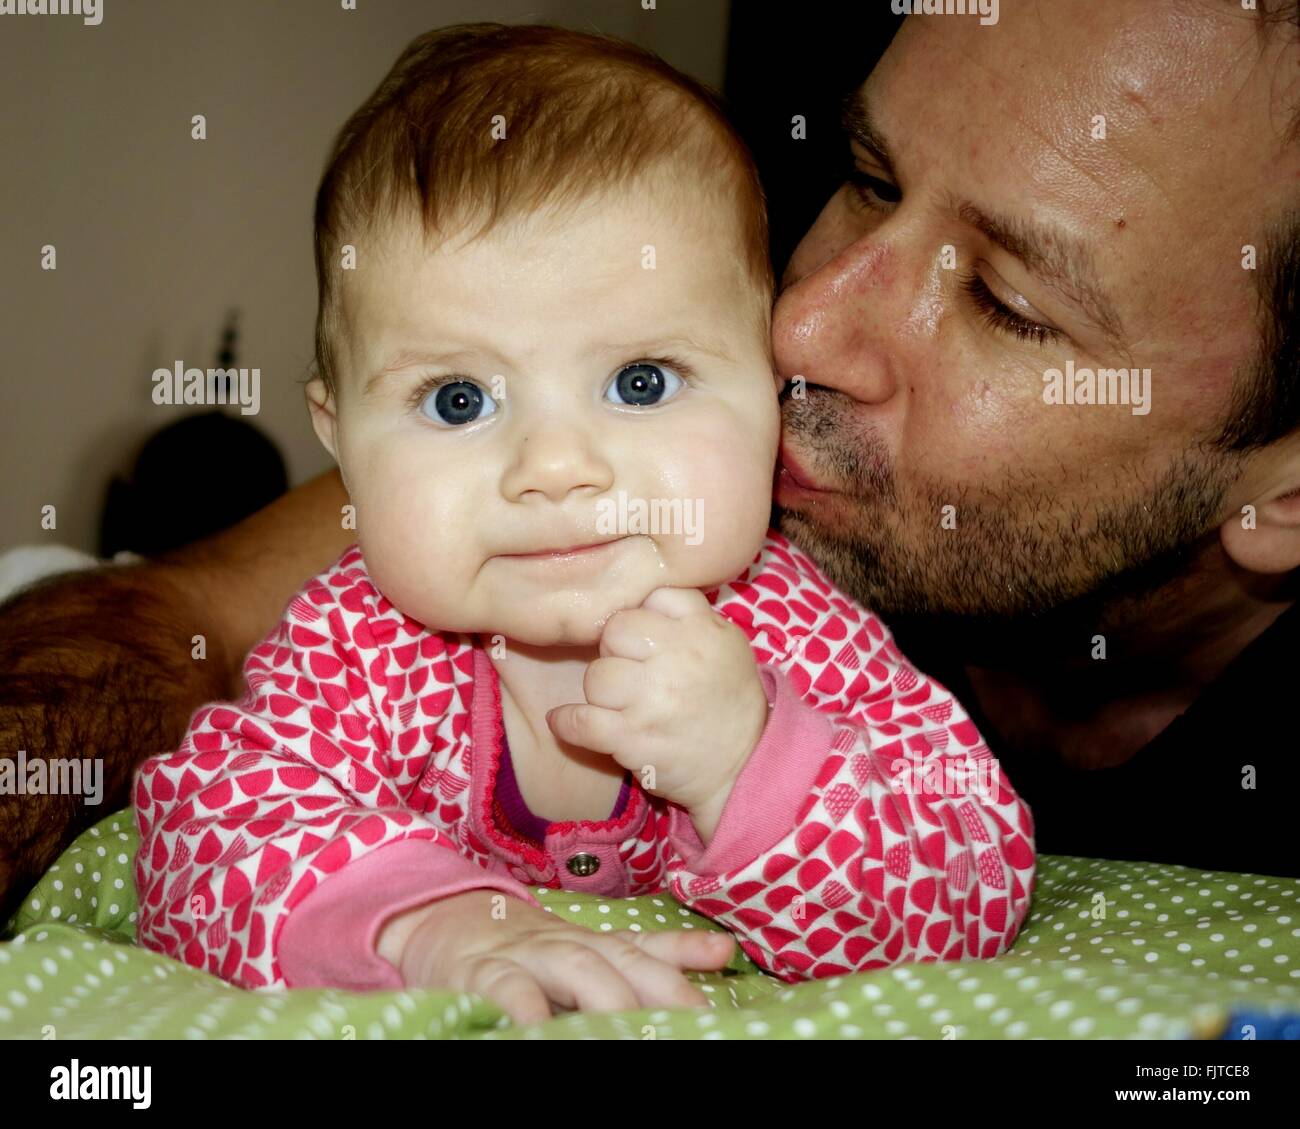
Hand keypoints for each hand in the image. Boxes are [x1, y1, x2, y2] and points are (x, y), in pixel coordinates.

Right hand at [377, 889, 735, 1024]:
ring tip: (634, 1032)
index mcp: (598, 943)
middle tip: (690, 1024)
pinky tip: (541, 1032)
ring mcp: (526, 956)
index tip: (717, 994)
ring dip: (608, 1000)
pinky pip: (509, 991)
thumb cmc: (531, 949)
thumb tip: (727, 950)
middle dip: (660, 992)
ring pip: (576, 968)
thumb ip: (659, 953)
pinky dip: (527, 1011)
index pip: (649, 952)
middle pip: (622, 962)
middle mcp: (569, 945)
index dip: (686, 970)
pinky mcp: (482, 974)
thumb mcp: (596, 950)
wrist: (444, 920)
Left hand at [546, 587, 769, 836]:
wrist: (744, 764)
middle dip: (615, 652)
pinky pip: (580, 720)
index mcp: (700, 629)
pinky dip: (566, 721)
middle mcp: (677, 658)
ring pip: (595, 676)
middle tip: (630, 673)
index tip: (644, 640)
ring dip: (600, 691)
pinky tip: (564, 720)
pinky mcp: (632, 738)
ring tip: (618, 703)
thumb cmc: (729, 698)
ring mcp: (652, 699)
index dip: (640, 618)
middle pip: (614, 632)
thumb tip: (641, 595)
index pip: (649, 597)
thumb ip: (687, 612)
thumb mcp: (726, 641)